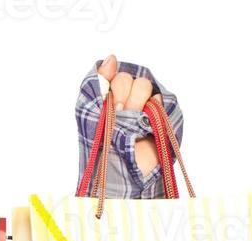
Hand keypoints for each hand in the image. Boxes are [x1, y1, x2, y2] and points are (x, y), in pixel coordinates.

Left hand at [97, 53, 161, 175]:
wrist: (121, 171)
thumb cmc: (103, 147)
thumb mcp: (90, 114)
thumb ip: (96, 84)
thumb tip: (111, 58)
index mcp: (109, 97)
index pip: (113, 75)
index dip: (111, 88)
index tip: (109, 106)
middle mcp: (128, 98)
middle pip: (128, 78)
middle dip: (121, 98)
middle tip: (120, 117)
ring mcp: (145, 106)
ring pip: (143, 85)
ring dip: (135, 104)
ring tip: (131, 123)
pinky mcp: (161, 113)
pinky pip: (159, 98)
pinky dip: (151, 109)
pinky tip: (145, 123)